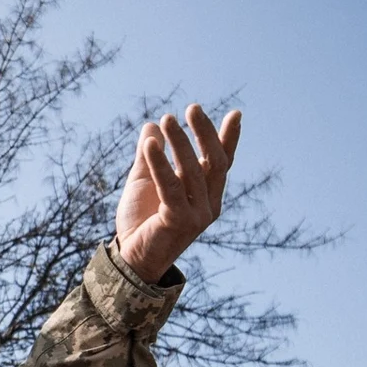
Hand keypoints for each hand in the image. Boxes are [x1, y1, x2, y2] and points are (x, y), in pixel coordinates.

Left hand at [114, 104, 240, 283]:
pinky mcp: (179, 221)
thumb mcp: (144, 180)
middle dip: (204, 133)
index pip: (222, 163)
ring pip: (193, 171)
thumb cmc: (141, 220)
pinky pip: (171, 186)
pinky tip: (150, 144)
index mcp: (207, 195)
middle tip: (191, 108)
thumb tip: (151, 125)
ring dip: (180, 143)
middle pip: (214, 162)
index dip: (228, 139)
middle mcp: (209, 204)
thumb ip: (150, 155)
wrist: (130, 257)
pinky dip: (161, 163)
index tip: (236, 113)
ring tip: (166, 119)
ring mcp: (198, 214)